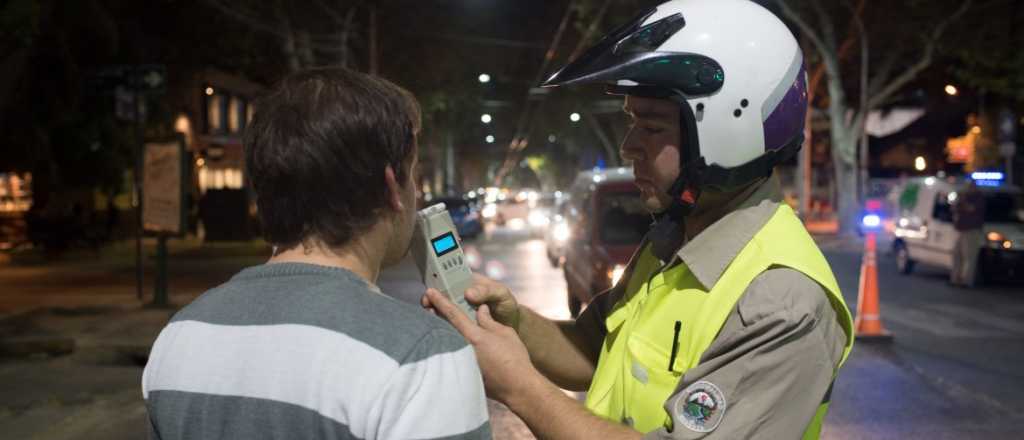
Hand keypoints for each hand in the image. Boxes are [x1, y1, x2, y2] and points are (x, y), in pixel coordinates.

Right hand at [421, 273, 520, 330]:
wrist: (512, 324)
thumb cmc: (506, 304)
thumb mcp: (501, 293)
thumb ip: (486, 291)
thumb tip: (468, 293)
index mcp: (470, 283)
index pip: (451, 277)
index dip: (439, 280)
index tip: (433, 287)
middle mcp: (462, 295)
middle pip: (442, 293)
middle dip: (432, 297)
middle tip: (427, 301)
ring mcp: (460, 309)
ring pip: (442, 308)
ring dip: (434, 309)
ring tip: (429, 312)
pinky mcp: (461, 323)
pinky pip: (449, 321)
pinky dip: (442, 322)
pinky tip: (437, 324)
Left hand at [424, 288, 537, 403]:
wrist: (518, 387)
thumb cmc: (515, 358)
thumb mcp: (505, 333)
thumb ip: (489, 320)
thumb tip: (480, 310)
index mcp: (474, 336)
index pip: (452, 314)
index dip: (440, 301)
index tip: (430, 292)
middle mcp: (463, 348)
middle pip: (442, 327)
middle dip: (433, 314)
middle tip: (426, 304)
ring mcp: (461, 361)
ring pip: (444, 340)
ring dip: (437, 329)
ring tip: (432, 319)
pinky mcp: (463, 372)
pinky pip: (449, 353)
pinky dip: (445, 344)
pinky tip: (444, 340)